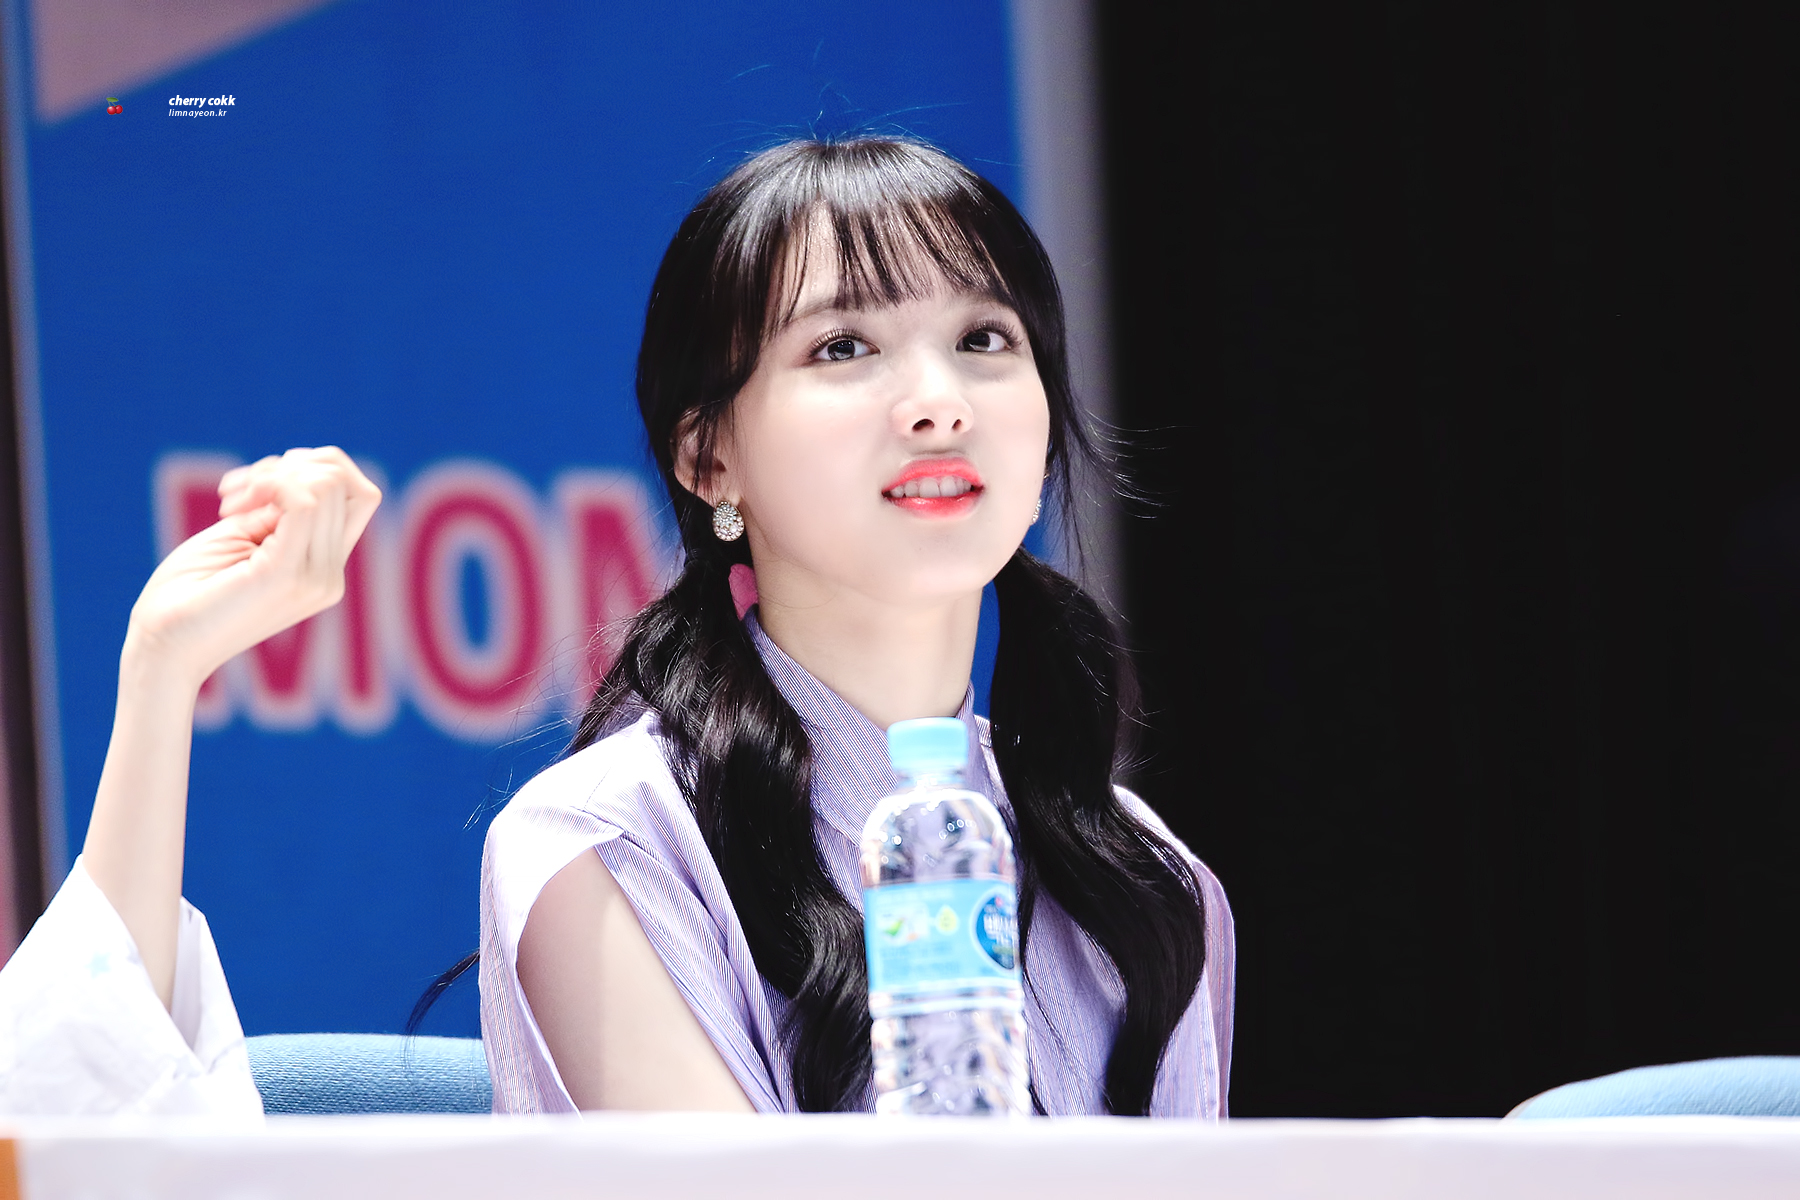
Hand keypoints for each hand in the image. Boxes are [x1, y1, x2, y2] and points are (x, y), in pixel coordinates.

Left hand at [124, 446, 380, 690]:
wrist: (160, 647)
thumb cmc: (190, 593)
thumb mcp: (244, 538)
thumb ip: (282, 512)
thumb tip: (309, 468)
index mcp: (325, 568)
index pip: (360, 495)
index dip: (316, 468)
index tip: (259, 484)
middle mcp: (331, 575)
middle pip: (350, 484)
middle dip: (293, 465)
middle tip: (239, 492)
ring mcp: (315, 577)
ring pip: (327, 484)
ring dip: (272, 474)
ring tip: (231, 501)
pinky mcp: (287, 573)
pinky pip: (303, 500)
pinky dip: (269, 483)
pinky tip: (232, 503)